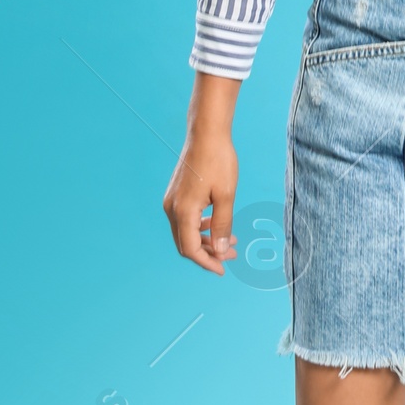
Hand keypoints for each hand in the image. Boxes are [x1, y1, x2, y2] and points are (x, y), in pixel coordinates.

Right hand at [163, 73, 242, 273]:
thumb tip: (221, 251)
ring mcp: (172, 201)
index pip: (191, 249)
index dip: (207, 262)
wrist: (206, 134)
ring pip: (186, 232)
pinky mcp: (176, 195)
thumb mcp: (226, 196)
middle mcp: (172, 208)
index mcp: (183, 211)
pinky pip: (186, 220)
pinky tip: (217, 224)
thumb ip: (222, 225)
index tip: (224, 270)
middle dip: (209, 253)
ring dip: (206, 240)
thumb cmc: (218, 161)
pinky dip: (201, 227)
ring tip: (230, 242)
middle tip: (233, 256)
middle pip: (186, 244)